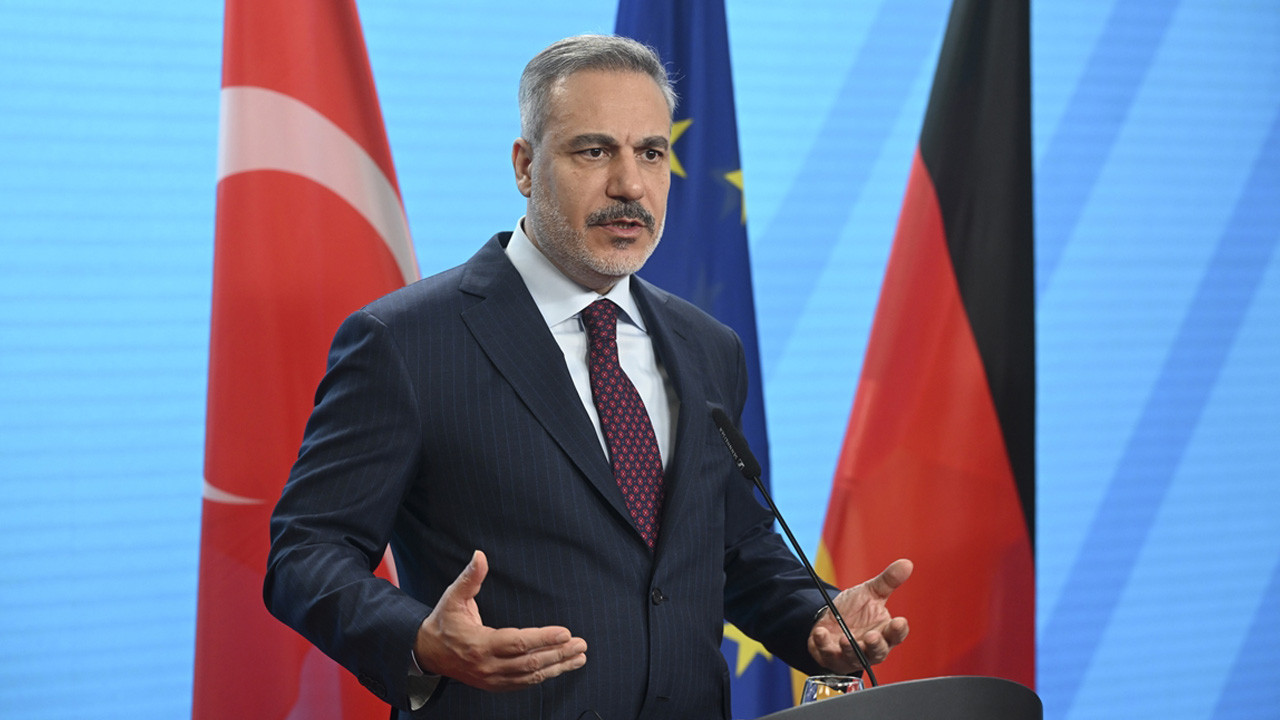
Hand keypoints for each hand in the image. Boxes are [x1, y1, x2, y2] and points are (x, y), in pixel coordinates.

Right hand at [414, 550, 587, 690]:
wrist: (429, 652)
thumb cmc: (444, 622)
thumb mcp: (453, 597)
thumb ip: (470, 578)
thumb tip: (480, 555)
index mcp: (480, 644)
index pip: (518, 643)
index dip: (543, 638)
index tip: (565, 632)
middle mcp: (488, 666)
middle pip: (530, 663)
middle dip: (558, 654)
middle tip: (581, 644)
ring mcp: (492, 678)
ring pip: (530, 676)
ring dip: (557, 667)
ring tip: (579, 657)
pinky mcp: (495, 684)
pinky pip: (524, 683)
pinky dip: (544, 676)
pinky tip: (560, 668)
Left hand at [807, 558, 911, 672]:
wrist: (829, 620)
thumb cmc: (855, 611)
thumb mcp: (871, 593)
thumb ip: (888, 581)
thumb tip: (906, 563)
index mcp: (884, 632)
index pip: (896, 635)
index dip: (898, 630)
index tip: (899, 622)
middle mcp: (870, 648)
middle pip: (878, 652)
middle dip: (875, 645)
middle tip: (871, 636)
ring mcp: (851, 654)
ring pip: (854, 657)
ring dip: (850, 649)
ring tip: (845, 639)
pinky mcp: (831, 656)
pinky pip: (827, 653)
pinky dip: (823, 644)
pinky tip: (820, 633)